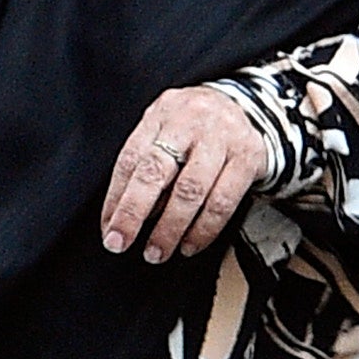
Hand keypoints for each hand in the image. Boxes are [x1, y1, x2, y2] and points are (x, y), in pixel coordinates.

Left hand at [103, 85, 268, 260]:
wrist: (249, 107)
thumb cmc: (197, 126)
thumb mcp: (166, 131)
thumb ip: (148, 165)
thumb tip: (129, 214)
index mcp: (161, 115)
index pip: (130, 158)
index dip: (115, 198)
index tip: (109, 229)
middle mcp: (189, 122)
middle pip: (156, 170)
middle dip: (134, 212)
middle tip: (121, 241)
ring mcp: (221, 138)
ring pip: (190, 190)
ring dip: (170, 228)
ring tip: (157, 250)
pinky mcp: (247, 157)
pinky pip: (223, 201)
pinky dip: (204, 229)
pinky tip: (190, 244)